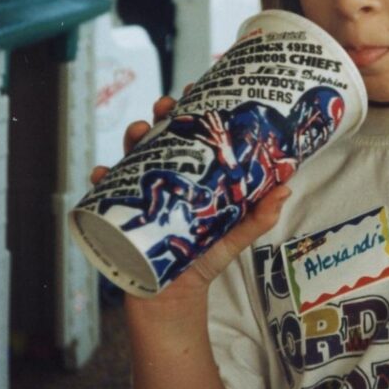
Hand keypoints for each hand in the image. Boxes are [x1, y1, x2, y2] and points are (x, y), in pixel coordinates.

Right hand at [90, 93, 289, 309]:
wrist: (173, 297)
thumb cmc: (204, 260)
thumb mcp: (236, 235)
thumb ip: (260, 216)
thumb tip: (286, 187)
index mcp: (195, 176)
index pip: (194, 136)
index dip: (193, 111)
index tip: (197, 90)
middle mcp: (167, 178)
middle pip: (162, 137)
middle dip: (163, 115)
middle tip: (168, 106)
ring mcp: (143, 193)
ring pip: (133, 156)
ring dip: (133, 138)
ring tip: (140, 130)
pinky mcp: (122, 213)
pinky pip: (105, 192)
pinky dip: (102, 179)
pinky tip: (103, 172)